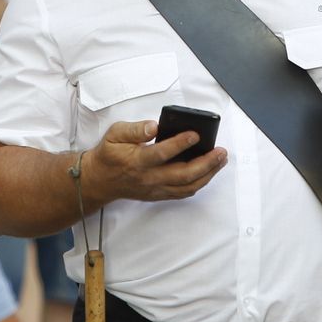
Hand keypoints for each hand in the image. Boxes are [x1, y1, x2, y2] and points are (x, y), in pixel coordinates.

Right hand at [85, 120, 227, 205]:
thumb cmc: (109, 154)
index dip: (180, 144)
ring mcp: (155, 189)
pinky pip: (183, 192)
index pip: (162, 153)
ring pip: (187, 186)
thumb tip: (153, 127)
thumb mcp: (115, 134)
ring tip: (220, 160)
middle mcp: (149, 178)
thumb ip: (135, 129)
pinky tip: (208, 172)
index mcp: (137, 160)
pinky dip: (199, 183)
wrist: (100, 180)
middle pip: (182, 175)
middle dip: (206, 163)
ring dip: (208, 174)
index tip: (196, 134)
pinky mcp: (159, 194)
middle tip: (220, 151)